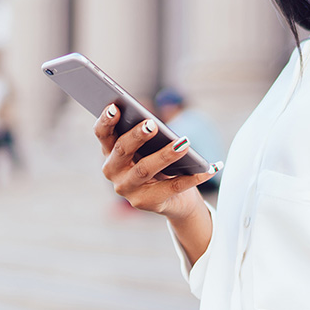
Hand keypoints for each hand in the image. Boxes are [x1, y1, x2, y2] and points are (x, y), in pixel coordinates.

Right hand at [94, 104, 219, 219]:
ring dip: (165, 155)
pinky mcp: (148, 203)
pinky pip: (172, 187)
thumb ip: (147, 133)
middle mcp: (113, 172)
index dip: (106, 120)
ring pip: (145, 170)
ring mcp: (128, 190)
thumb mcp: (151, 147)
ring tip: (184, 143)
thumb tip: (154, 122)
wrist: (175, 199)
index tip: (115, 107)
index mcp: (110, 152)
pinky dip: (191, 178)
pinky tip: (206, 169)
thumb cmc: (160, 163)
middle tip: (152, 124)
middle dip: (136, 136)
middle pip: (122, 151)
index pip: (102, 134)